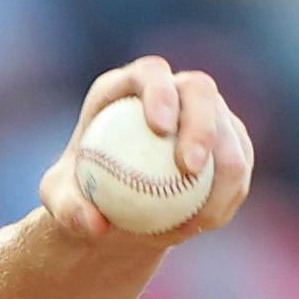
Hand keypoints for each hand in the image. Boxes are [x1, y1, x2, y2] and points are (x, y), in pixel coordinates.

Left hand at [38, 55, 255, 244]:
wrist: (116, 205)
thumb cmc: (82, 195)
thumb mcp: (59, 204)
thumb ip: (68, 210)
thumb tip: (94, 224)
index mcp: (127, 88)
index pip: (150, 73)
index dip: (160, 92)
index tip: (159, 129)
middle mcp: (173, 91)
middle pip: (199, 91)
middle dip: (201, 124)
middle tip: (190, 169)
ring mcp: (206, 115)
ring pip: (229, 130)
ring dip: (223, 170)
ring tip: (202, 215)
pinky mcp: (227, 143)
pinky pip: (238, 165)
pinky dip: (228, 194)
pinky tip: (209, 223)